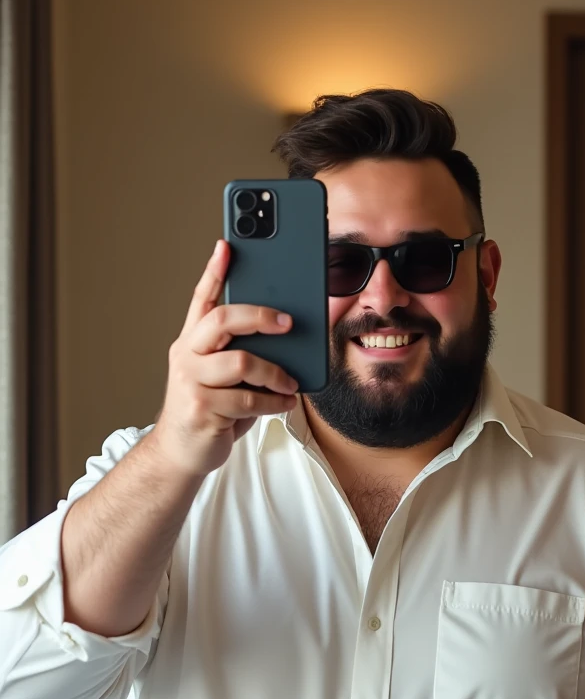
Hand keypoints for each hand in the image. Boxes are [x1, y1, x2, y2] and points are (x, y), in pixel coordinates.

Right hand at [151, 240, 298, 477]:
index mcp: (191, 342)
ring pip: (242, 362)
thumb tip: (285, 337)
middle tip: (288, 323)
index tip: (228, 246)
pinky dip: (273, 402)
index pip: (201, 299)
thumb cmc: (209, 409)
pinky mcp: (202, 409)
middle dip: (260, 316)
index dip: (214, 271)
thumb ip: (239, 353)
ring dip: (275, 373)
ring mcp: (192, 382)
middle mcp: (187, 355)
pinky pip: (248, 399)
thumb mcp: (220, 376)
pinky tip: (284, 403)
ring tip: (290, 383)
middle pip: (222, 320)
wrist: (180, 452)